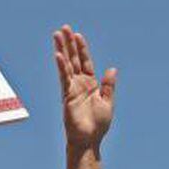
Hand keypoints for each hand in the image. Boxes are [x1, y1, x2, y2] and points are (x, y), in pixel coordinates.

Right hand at [53, 25, 115, 149]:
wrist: (89, 140)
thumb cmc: (97, 125)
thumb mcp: (107, 102)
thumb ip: (108, 85)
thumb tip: (112, 68)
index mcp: (90, 84)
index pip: (85, 61)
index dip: (82, 48)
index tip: (77, 35)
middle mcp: (79, 84)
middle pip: (73, 59)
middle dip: (69, 43)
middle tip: (63, 28)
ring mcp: (72, 88)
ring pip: (66, 64)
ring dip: (62, 49)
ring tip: (56, 35)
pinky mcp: (67, 95)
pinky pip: (63, 78)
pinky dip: (61, 67)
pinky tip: (57, 55)